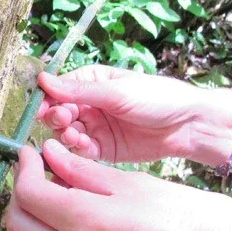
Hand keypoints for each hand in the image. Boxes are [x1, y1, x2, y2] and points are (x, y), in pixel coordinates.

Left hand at [5, 141, 231, 230]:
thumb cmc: (190, 216)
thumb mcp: (133, 183)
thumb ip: (82, 171)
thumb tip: (49, 154)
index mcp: (86, 223)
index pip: (28, 195)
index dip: (23, 169)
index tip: (31, 152)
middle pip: (19, 225)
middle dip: (20, 195)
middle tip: (39, 171)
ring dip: (40, 216)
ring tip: (66, 190)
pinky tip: (86, 216)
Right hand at [36, 65, 205, 162]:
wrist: (190, 125)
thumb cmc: (158, 98)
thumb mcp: (116, 91)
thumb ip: (79, 91)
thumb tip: (43, 80)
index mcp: (92, 82)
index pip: (58, 89)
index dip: (47, 99)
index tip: (41, 108)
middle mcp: (90, 105)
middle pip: (59, 112)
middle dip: (56, 117)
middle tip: (64, 120)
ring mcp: (96, 127)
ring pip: (67, 133)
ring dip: (65, 134)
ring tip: (74, 135)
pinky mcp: (103, 149)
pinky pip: (81, 151)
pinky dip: (77, 149)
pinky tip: (82, 146)